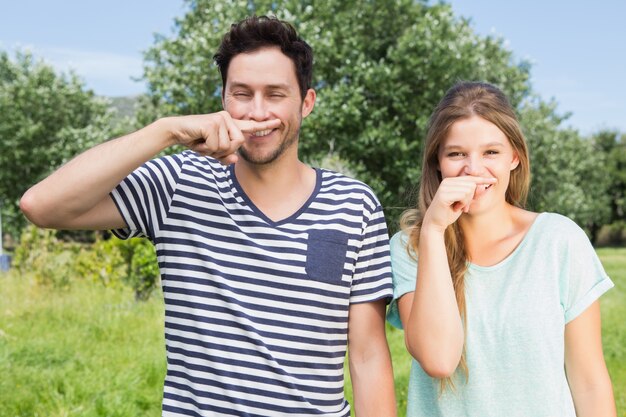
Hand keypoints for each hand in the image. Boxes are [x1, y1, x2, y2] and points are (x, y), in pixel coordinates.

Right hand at [166, 111, 280, 163]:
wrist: (177, 131)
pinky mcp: (213, 123)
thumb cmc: (196, 140)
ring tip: (203, 142)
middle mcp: (227, 119)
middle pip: (238, 144)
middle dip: (223, 151)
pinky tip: (200, 140)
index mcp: (230, 125)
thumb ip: (225, 156)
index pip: (251, 126)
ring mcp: (220, 119)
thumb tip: (235, 160)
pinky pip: (217, 145)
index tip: (279, 122)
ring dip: (214, 150)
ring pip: (227, 146)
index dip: (265, 126)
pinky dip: (207, 148)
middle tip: (209, 146)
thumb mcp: (212, 152)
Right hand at [422, 176, 496, 231]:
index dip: (483, 179)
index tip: (495, 180)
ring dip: (467, 201)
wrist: (435, 223)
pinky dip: (463, 203)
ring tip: (458, 207)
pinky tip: (455, 208)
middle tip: (463, 207)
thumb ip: (472, 193)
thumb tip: (483, 186)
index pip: (470, 178)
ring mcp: (444, 187)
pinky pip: (463, 195)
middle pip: (471, 184)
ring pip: (469, 189)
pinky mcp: (444, 195)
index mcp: (450, 181)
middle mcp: (447, 181)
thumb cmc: (449, 212)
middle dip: (471, 197)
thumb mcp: (463, 202)